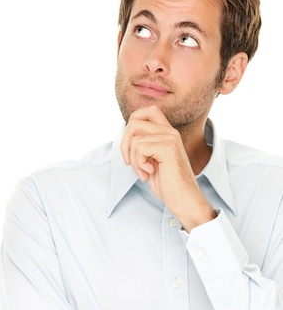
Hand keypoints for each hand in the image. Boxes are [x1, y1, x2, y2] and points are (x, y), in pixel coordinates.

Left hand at [121, 105, 215, 231]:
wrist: (184, 199)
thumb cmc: (168, 184)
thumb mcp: (151, 160)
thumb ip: (143, 145)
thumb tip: (126, 136)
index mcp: (167, 132)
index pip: (147, 111)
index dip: (132, 123)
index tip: (131, 147)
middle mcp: (170, 131)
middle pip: (135, 121)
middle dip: (125, 143)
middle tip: (130, 161)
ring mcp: (170, 138)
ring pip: (134, 138)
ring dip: (134, 159)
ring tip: (144, 172)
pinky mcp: (168, 147)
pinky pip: (139, 147)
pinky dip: (139, 163)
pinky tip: (150, 173)